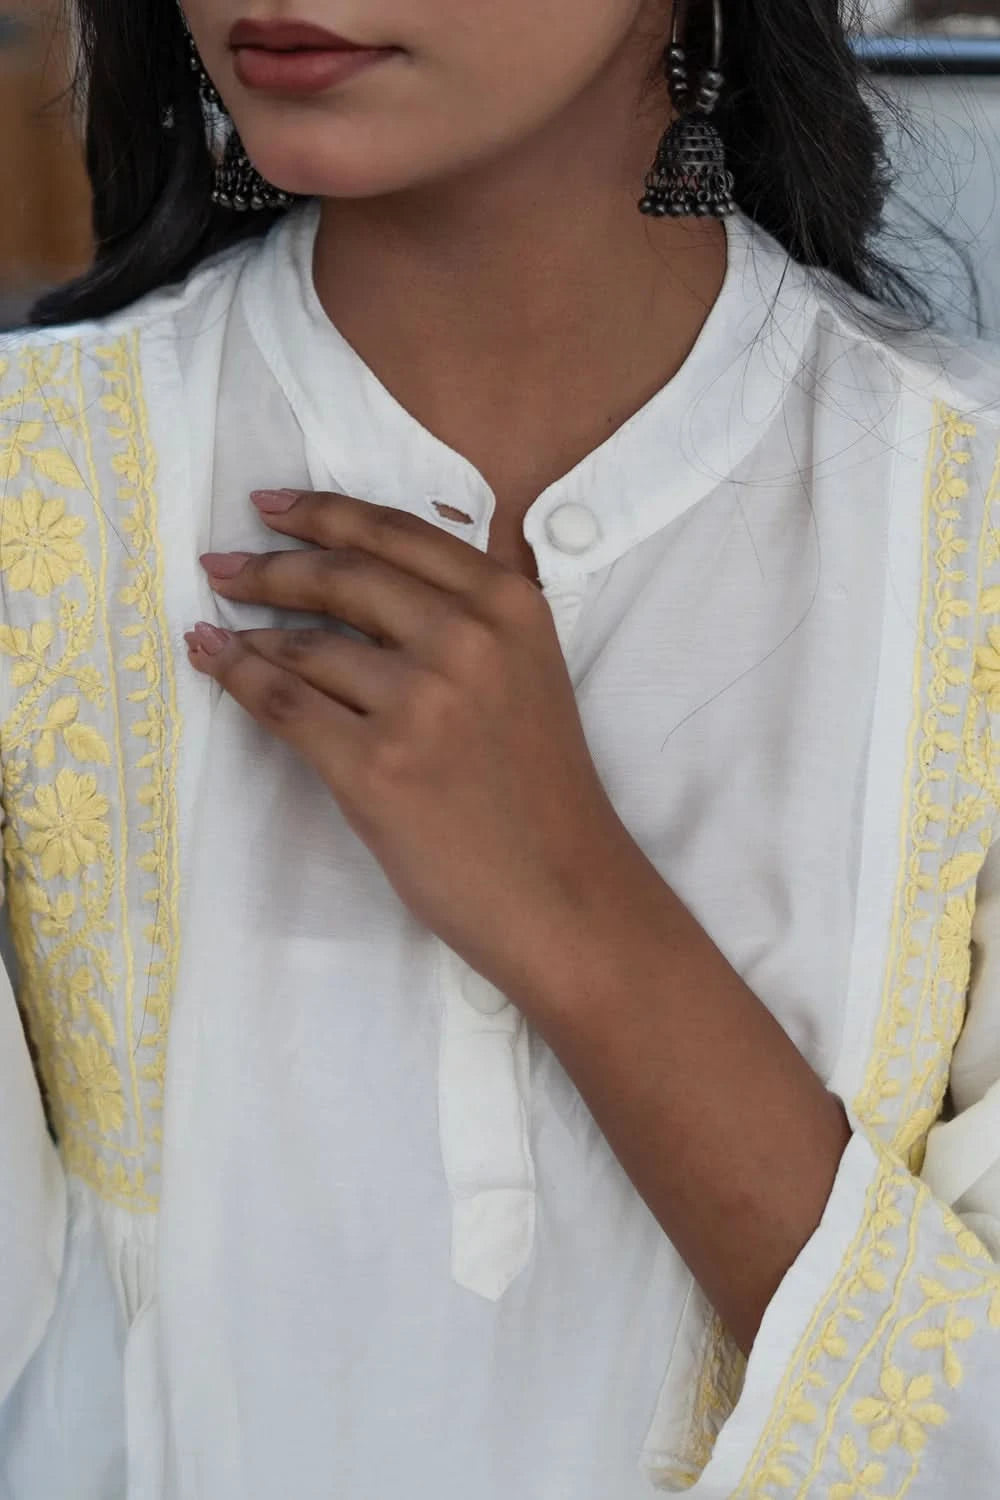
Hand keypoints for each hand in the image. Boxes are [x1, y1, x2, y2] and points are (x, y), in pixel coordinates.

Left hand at [186, 489, 640, 1003]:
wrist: (562, 892)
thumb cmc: (541, 791)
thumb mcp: (527, 671)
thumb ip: (467, 614)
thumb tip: (357, 573)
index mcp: (508, 605)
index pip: (394, 534)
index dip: (320, 512)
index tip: (267, 506)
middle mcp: (465, 639)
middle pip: (341, 578)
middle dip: (269, 566)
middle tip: (221, 566)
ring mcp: (418, 702)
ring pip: (304, 645)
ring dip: (249, 633)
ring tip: (221, 630)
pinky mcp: (374, 766)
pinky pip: (282, 702)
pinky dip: (236, 676)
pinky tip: (214, 660)